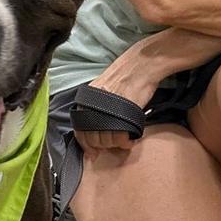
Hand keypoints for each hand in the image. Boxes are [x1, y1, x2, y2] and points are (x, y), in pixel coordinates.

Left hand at [75, 32, 163, 158]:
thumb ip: (94, 111)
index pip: (80, 132)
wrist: (141, 66)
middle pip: (93, 139)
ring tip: (124, 140)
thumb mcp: (101, 93)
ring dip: (115, 144)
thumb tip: (92, 131)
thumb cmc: (124, 78)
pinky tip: (130, 140)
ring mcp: (105, 112)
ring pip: (106, 140)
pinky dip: (125, 143)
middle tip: (114, 145)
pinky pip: (120, 138)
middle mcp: (91, 109)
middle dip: (103, 146)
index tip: (93, 154)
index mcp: (84, 103)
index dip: (87, 146)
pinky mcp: (121, 115)